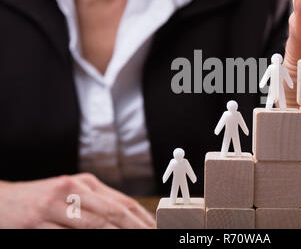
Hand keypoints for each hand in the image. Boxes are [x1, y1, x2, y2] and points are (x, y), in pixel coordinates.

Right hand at [0, 173, 155, 228]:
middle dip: (137, 229)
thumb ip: (98, 206)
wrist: (0, 201)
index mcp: (87, 184)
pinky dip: (86, 240)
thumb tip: (131, 221)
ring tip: (135, 241)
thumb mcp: (71, 197)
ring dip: (117, 235)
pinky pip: (66, 235)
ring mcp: (56, 203)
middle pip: (115, 213)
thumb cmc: (40, 203)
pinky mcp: (37, 219)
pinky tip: (97, 243)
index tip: (158, 232)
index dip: (144, 221)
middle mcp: (75, 189)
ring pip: (96, 224)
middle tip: (152, 238)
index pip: (124, 203)